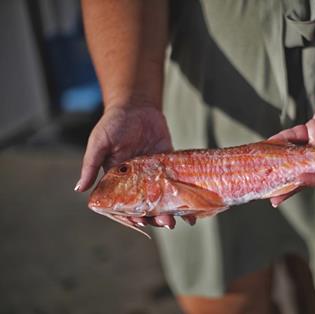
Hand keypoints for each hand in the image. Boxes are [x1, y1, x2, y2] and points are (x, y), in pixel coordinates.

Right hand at [75, 104, 180, 228]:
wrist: (137, 105)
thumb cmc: (113, 123)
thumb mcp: (99, 143)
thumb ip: (91, 165)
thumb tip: (79, 189)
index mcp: (118, 180)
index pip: (125, 204)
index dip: (132, 215)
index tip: (140, 223)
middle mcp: (137, 181)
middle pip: (148, 205)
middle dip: (156, 217)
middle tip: (167, 224)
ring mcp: (155, 173)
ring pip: (164, 198)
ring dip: (171, 210)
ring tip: (180, 220)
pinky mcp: (169, 163)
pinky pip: (178, 182)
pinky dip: (184, 194)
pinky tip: (194, 206)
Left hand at [269, 69, 314, 206]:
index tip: (300, 179)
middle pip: (311, 173)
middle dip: (293, 185)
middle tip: (274, 198)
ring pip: (300, 158)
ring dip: (282, 166)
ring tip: (263, 175)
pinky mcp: (314, 130)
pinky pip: (296, 138)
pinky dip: (283, 140)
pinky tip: (268, 144)